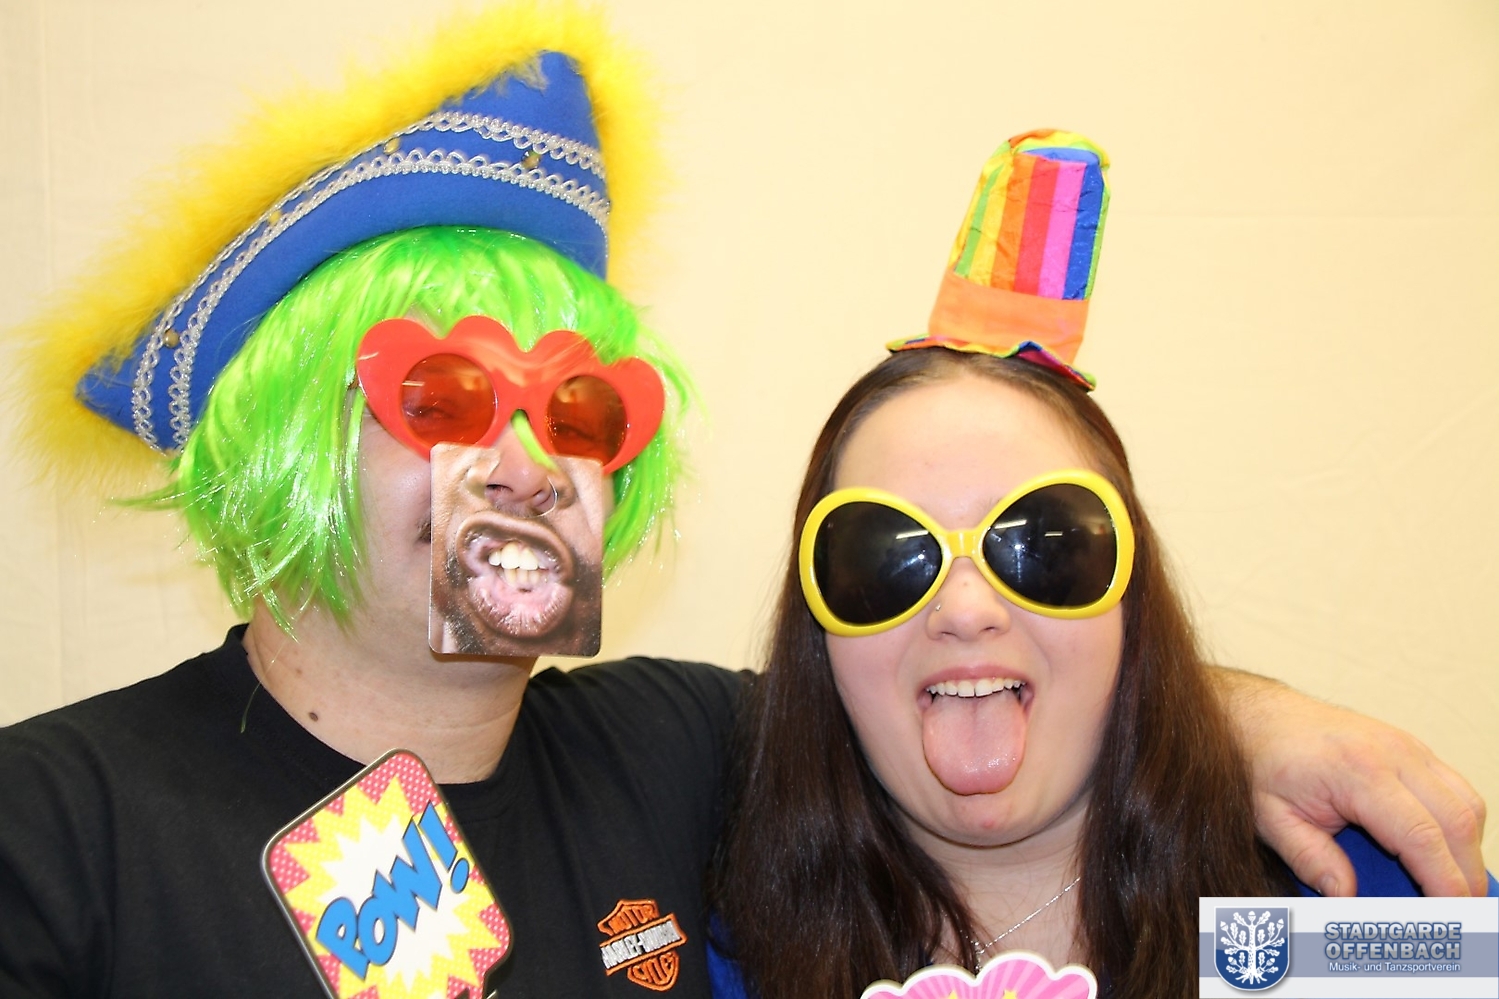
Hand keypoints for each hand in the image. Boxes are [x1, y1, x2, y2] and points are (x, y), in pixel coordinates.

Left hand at [1213, 667, 1486, 895]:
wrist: (1259, 716)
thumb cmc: (1262, 763)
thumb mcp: (1271, 818)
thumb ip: (1310, 860)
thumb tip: (1346, 897)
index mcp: (1357, 771)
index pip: (1420, 835)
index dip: (1443, 880)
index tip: (1451, 914)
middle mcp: (1393, 753)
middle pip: (1456, 820)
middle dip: (1466, 872)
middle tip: (1460, 913)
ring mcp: (1407, 746)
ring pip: (1466, 802)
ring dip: (1468, 848)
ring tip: (1453, 886)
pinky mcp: (1412, 747)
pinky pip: (1455, 788)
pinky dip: (1460, 823)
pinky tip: (1442, 850)